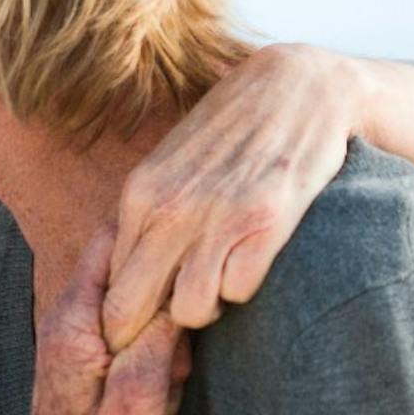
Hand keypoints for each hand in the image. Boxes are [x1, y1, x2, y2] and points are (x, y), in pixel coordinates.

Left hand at [31, 224, 191, 414]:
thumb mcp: (139, 394)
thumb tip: (181, 287)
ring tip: (168, 387)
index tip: (189, 255)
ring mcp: (75, 342)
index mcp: (73, 319)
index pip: (110, 241)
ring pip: (135, 311)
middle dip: (165, 306)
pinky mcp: (86, 364)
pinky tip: (160, 395)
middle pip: (130, 276)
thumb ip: (158, 336)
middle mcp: (67, 321)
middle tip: (178, 359)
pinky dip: (152, 361)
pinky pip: (130, 341)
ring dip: (162, 341)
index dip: (154, 238)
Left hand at [104, 43, 358, 350]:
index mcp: (140, 194)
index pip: (108, 286)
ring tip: (221, 280)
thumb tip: (122, 273)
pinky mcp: (265, 223)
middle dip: (152, 328)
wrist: (305, 86)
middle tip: (179, 317)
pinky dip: (245, 287)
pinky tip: (253, 259)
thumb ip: (147, 212)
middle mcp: (170, 208)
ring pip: (189, 311)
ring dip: (207, 306)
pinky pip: (238, 292)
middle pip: (131, 310)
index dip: (126, 313)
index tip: (148, 317)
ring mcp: (216, 217)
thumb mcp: (172, 162)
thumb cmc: (235, 129)